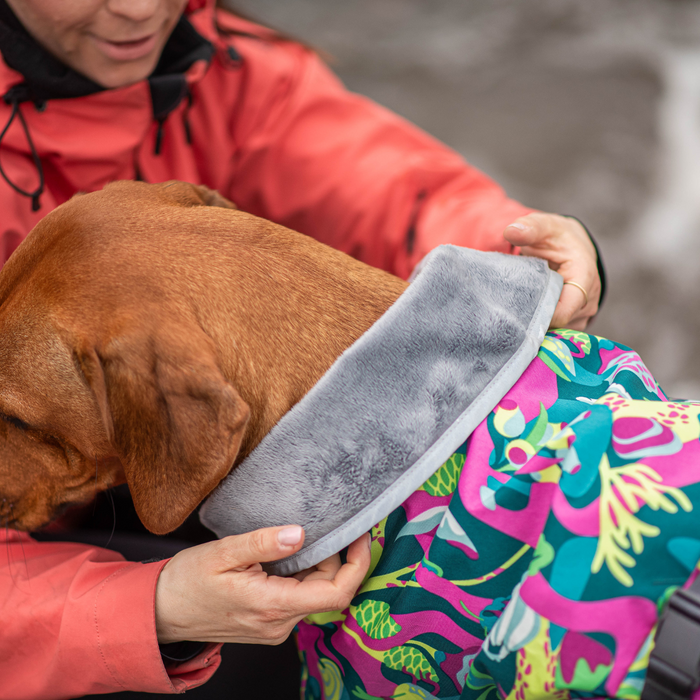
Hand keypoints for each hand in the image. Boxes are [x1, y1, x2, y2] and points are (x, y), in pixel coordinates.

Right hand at [155, 525, 370, 644]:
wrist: (161, 612)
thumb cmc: (187, 582)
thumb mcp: (223, 553)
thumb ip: (263, 542)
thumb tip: (300, 532)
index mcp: (273, 606)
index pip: (336, 593)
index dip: (356, 563)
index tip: (361, 535)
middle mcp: (279, 623)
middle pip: (328, 590)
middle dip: (335, 557)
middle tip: (328, 524)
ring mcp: (275, 626)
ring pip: (315, 594)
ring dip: (319, 564)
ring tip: (307, 535)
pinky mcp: (269, 622)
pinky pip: (300, 597)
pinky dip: (304, 574)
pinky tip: (292, 553)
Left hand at [503, 213, 600, 329]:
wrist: (570, 247)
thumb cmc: (557, 237)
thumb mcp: (544, 226)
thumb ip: (529, 227)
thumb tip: (511, 231)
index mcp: (585, 277)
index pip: (563, 311)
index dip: (539, 315)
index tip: (515, 310)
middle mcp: (589, 301)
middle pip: (558, 324)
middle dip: (533, 321)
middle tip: (507, 314)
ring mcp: (583, 315)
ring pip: (556, 331)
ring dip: (536, 325)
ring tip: (516, 313)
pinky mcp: (575, 322)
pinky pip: (556, 333)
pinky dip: (540, 327)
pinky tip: (525, 317)